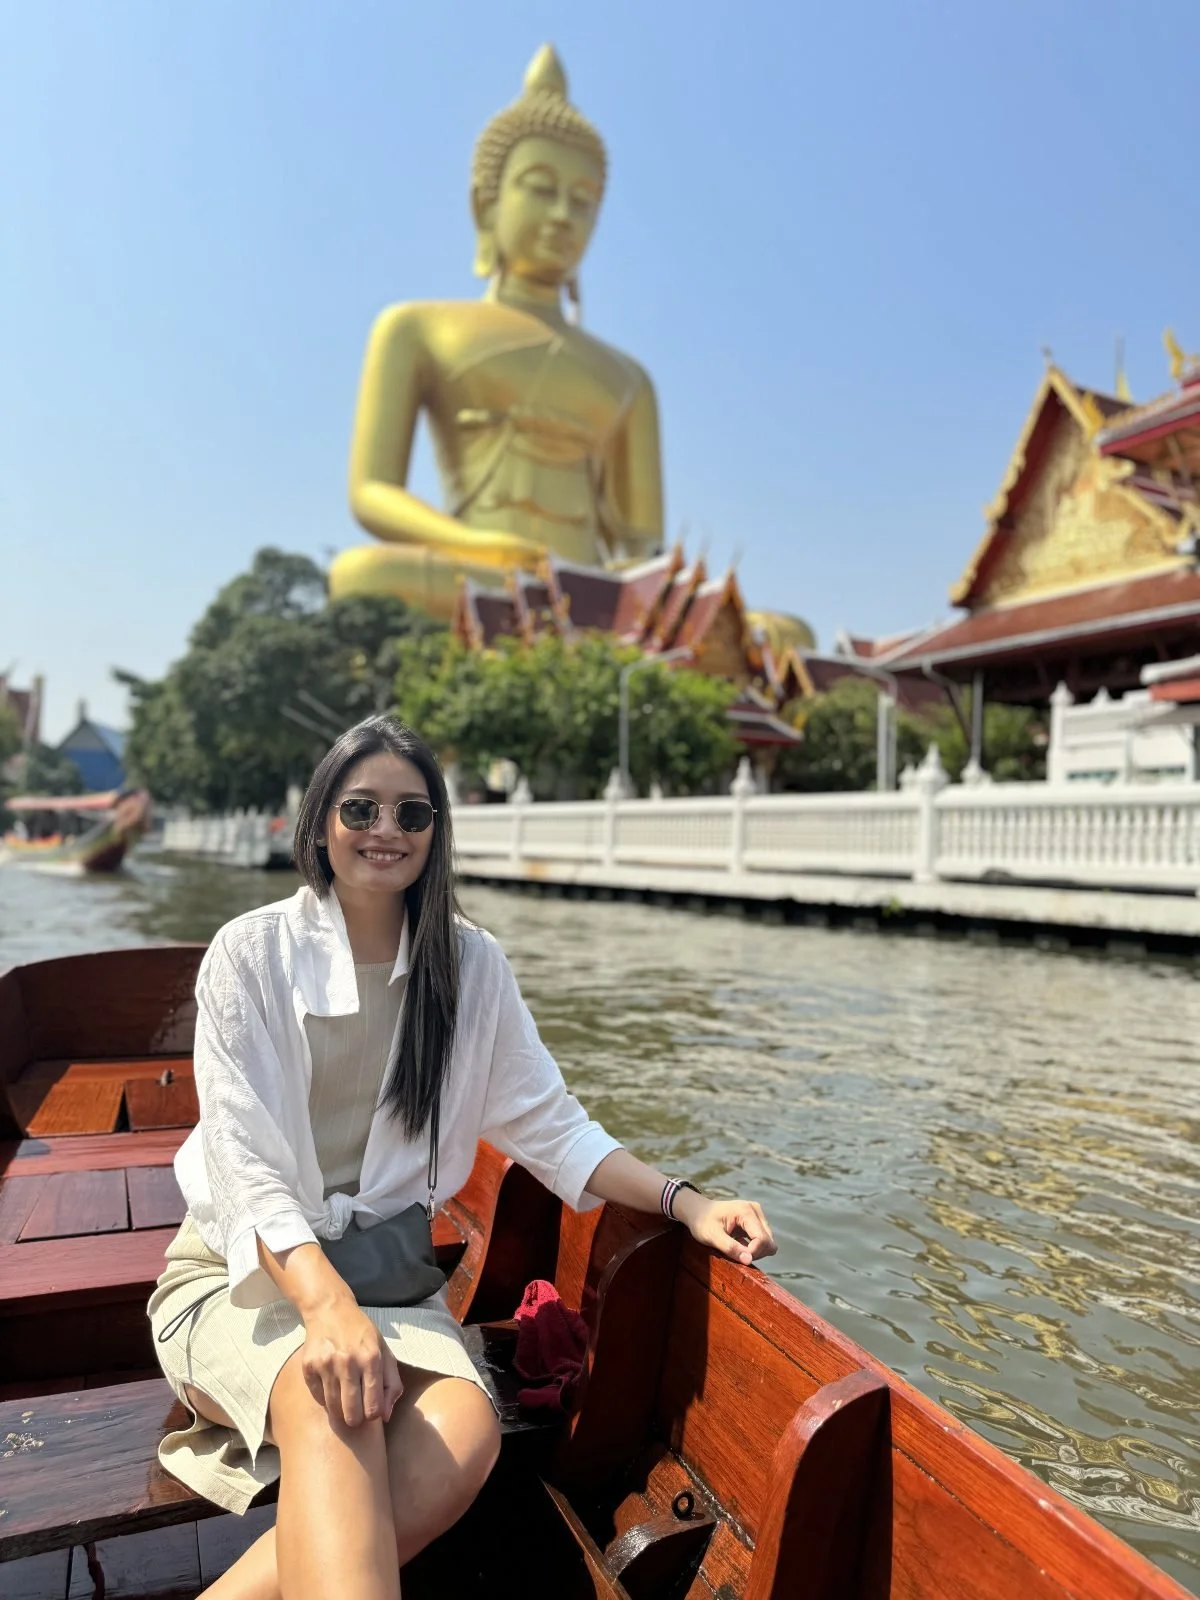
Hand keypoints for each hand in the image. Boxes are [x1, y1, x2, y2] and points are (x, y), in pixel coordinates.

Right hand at [299, 1297, 403, 1426]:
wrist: (330, 1310)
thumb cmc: (362, 1334)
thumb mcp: (384, 1351)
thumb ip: (392, 1384)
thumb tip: (386, 1416)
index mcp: (371, 1358)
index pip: (374, 1408)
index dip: (374, 1415)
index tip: (371, 1409)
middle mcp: (348, 1362)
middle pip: (352, 1414)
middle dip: (356, 1418)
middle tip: (356, 1408)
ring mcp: (326, 1365)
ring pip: (334, 1410)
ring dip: (341, 1410)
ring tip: (344, 1397)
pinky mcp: (308, 1367)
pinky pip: (318, 1398)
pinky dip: (325, 1398)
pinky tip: (331, 1384)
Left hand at [673, 1192, 776, 1266]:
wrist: (698, 1211)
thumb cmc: (702, 1222)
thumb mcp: (712, 1236)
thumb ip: (730, 1248)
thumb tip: (749, 1260)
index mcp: (746, 1211)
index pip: (762, 1238)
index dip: (753, 1253)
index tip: (738, 1259)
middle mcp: (756, 1210)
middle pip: (768, 1241)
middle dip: (755, 1253)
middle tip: (736, 1255)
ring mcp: (757, 1215)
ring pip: (768, 1242)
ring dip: (755, 1252)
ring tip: (737, 1250)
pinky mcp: (756, 1221)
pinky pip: (764, 1240)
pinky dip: (754, 1248)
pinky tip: (740, 1246)